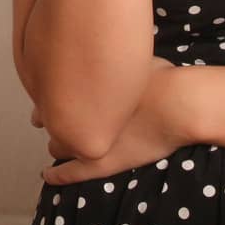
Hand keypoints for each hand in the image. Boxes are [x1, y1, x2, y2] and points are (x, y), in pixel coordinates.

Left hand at [39, 57, 191, 185]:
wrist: (176, 104)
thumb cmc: (159, 78)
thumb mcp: (128, 56)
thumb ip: (110, 60)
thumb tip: (106, 49)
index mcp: (78, 87)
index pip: (50, 93)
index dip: (50, 94)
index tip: (52, 93)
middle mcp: (74, 114)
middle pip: (50, 118)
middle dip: (51, 117)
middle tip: (52, 115)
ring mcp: (86, 141)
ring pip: (57, 145)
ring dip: (59, 140)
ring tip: (61, 139)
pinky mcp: (100, 164)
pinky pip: (69, 173)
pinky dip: (56, 175)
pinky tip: (48, 175)